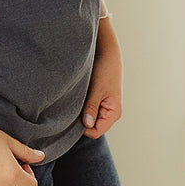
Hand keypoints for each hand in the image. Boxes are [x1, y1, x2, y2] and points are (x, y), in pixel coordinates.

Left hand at [81, 17, 122, 138]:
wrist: (107, 53)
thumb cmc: (105, 70)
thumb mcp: (97, 89)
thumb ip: (91, 107)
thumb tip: (86, 125)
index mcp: (113, 113)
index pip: (95, 132)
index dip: (82, 128)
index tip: (72, 115)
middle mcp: (109, 113)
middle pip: (91, 127)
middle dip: (80, 120)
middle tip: (71, 107)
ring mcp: (103, 107)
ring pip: (88, 118)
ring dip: (80, 111)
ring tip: (75, 99)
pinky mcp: (97, 100)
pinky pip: (87, 109)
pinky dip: (80, 105)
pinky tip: (76, 96)